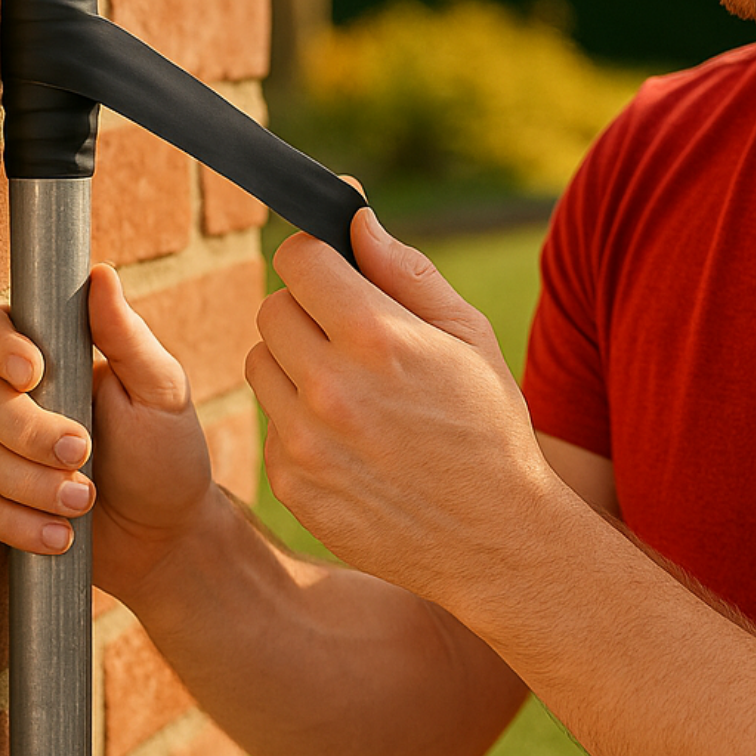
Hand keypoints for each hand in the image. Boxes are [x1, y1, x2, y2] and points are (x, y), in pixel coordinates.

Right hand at [0, 263, 213, 602]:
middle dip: (29, 432)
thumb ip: (125, 337)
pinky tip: (63, 535)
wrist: (168, 534)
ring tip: (85, 499)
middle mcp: (22, 400)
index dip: (0, 347)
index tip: (32, 373)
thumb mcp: (160, 391)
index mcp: (58, 360)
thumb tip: (100, 273)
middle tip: (83, 452)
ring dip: (31, 483)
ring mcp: (6, 451)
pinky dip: (21, 523)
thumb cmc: (169, 452)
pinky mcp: (0, 501)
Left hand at [249, 211, 555, 609]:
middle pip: (271, 309)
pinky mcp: (291, 484)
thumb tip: (356, 218)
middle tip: (349, 334)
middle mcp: (329, 386)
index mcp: (377, 336)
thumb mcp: (468, 335)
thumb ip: (406, 271)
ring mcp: (304, 440)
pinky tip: (351, 439)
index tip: (332, 271)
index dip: (316, 257)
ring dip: (294, 364)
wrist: (495, 537)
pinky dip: (299, 422)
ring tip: (351, 388)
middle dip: (306, 309)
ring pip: (260, 364)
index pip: (299, 259)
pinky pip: (271, 424)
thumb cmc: (490, 424)